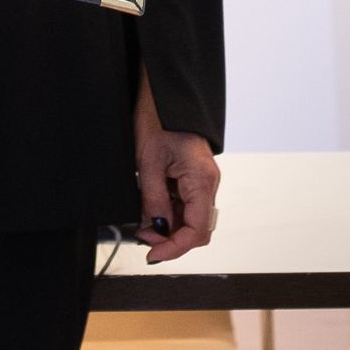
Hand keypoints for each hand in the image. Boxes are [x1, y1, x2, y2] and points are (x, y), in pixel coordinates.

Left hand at [132, 75, 219, 262]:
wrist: (164, 94)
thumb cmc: (158, 119)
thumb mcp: (148, 163)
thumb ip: (153, 200)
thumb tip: (156, 230)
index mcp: (202, 180)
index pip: (197, 230)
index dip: (175, 248)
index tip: (153, 255)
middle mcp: (208, 183)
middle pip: (196, 228)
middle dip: (171, 239)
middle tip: (143, 237)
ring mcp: (202, 180)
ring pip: (190, 217)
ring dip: (168, 225)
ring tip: (142, 221)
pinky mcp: (194, 176)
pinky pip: (185, 203)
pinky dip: (168, 211)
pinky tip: (150, 207)